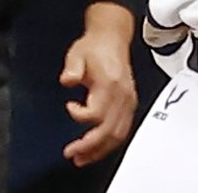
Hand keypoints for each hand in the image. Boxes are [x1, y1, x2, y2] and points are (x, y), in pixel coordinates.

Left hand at [58, 4, 137, 166]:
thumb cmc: (95, 46)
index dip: (79, 115)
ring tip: (83, 158)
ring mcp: (128, 101)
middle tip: (72, 154)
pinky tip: (99, 149)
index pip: (96, 112)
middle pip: (108, 130)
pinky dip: (110, 143)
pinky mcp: (129, 104)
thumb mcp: (77, 53)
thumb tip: (68, 80)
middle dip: (89, 147)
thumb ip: (72, 68)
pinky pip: (123, 130)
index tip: (68, 106)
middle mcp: (122, 95)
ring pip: (118, 135)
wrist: (112, 37)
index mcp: (110, 83)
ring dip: (100, 150)